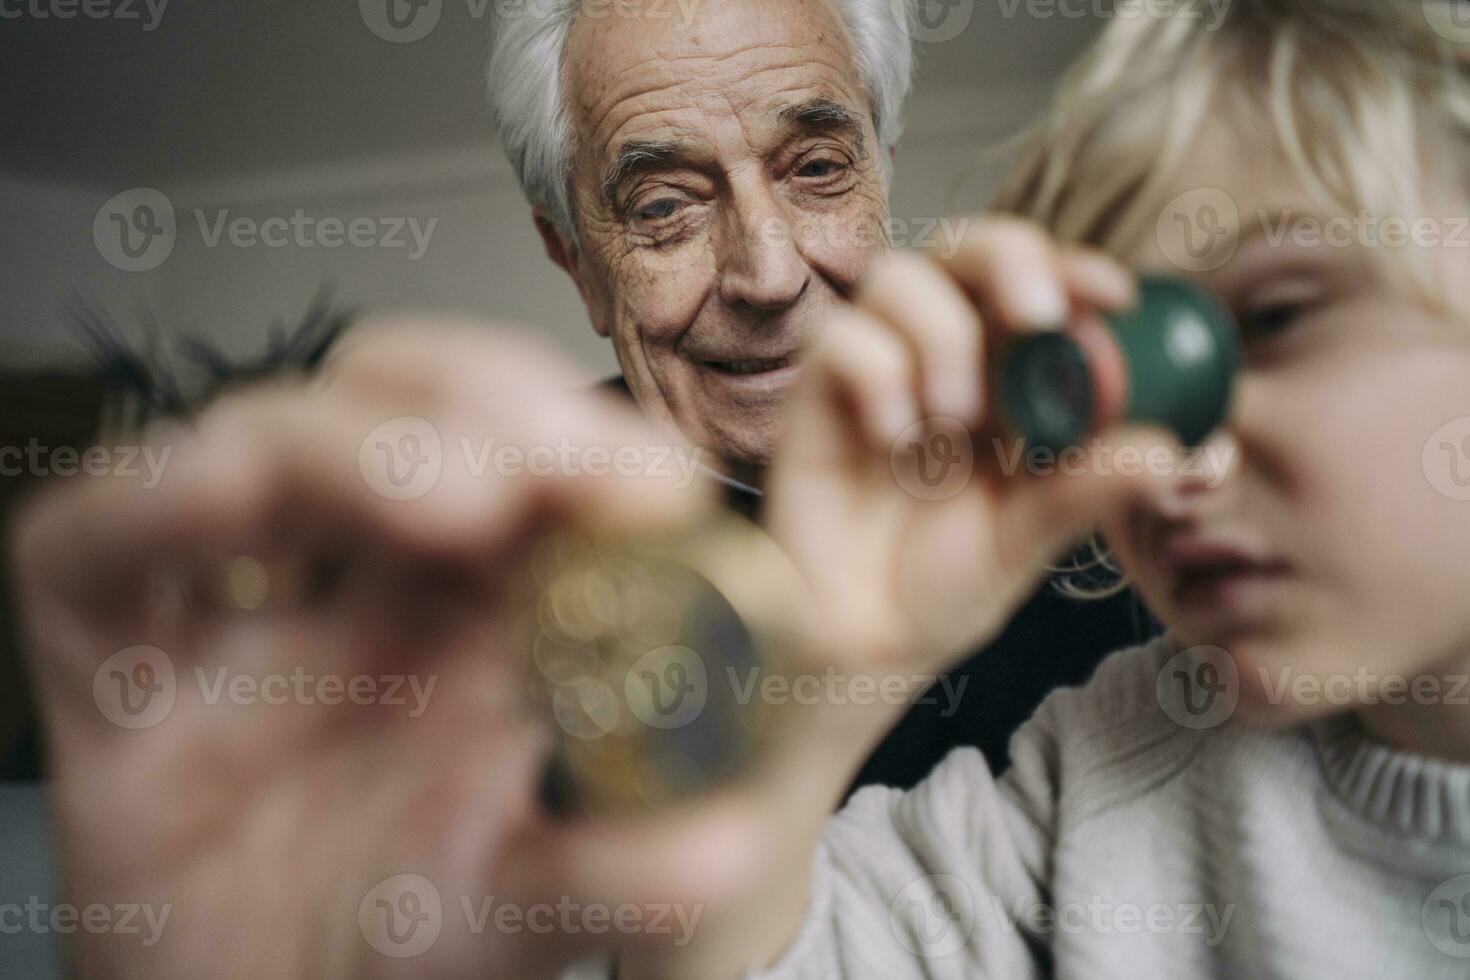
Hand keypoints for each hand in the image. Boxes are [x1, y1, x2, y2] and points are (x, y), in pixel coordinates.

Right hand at [11, 320, 714, 978]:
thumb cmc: (394, 949)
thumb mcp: (528, 908)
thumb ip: (621, 870)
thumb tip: (726, 845)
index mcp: (472, 601)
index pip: (524, 456)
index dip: (581, 444)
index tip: (651, 483)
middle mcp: (354, 576)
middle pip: (404, 406)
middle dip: (485, 410)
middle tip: (561, 466)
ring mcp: (228, 598)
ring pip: (273, 443)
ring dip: (364, 445)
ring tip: (464, 500)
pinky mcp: (107, 647)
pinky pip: (98, 542)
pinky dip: (153, 497)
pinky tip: (224, 484)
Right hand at [767, 219, 1179, 677]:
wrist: (866, 644)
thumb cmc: (948, 581)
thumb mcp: (1034, 537)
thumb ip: (1092, 489)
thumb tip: (1176, 452)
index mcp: (1003, 375)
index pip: (1035, 285)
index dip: (1072, 267)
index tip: (1113, 295)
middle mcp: (938, 355)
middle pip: (963, 246)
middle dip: (1007, 261)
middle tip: (1038, 316)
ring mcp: (874, 369)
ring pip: (896, 277)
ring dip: (939, 335)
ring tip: (953, 420)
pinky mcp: (816, 395)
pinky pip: (842, 339)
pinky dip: (878, 376)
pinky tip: (893, 441)